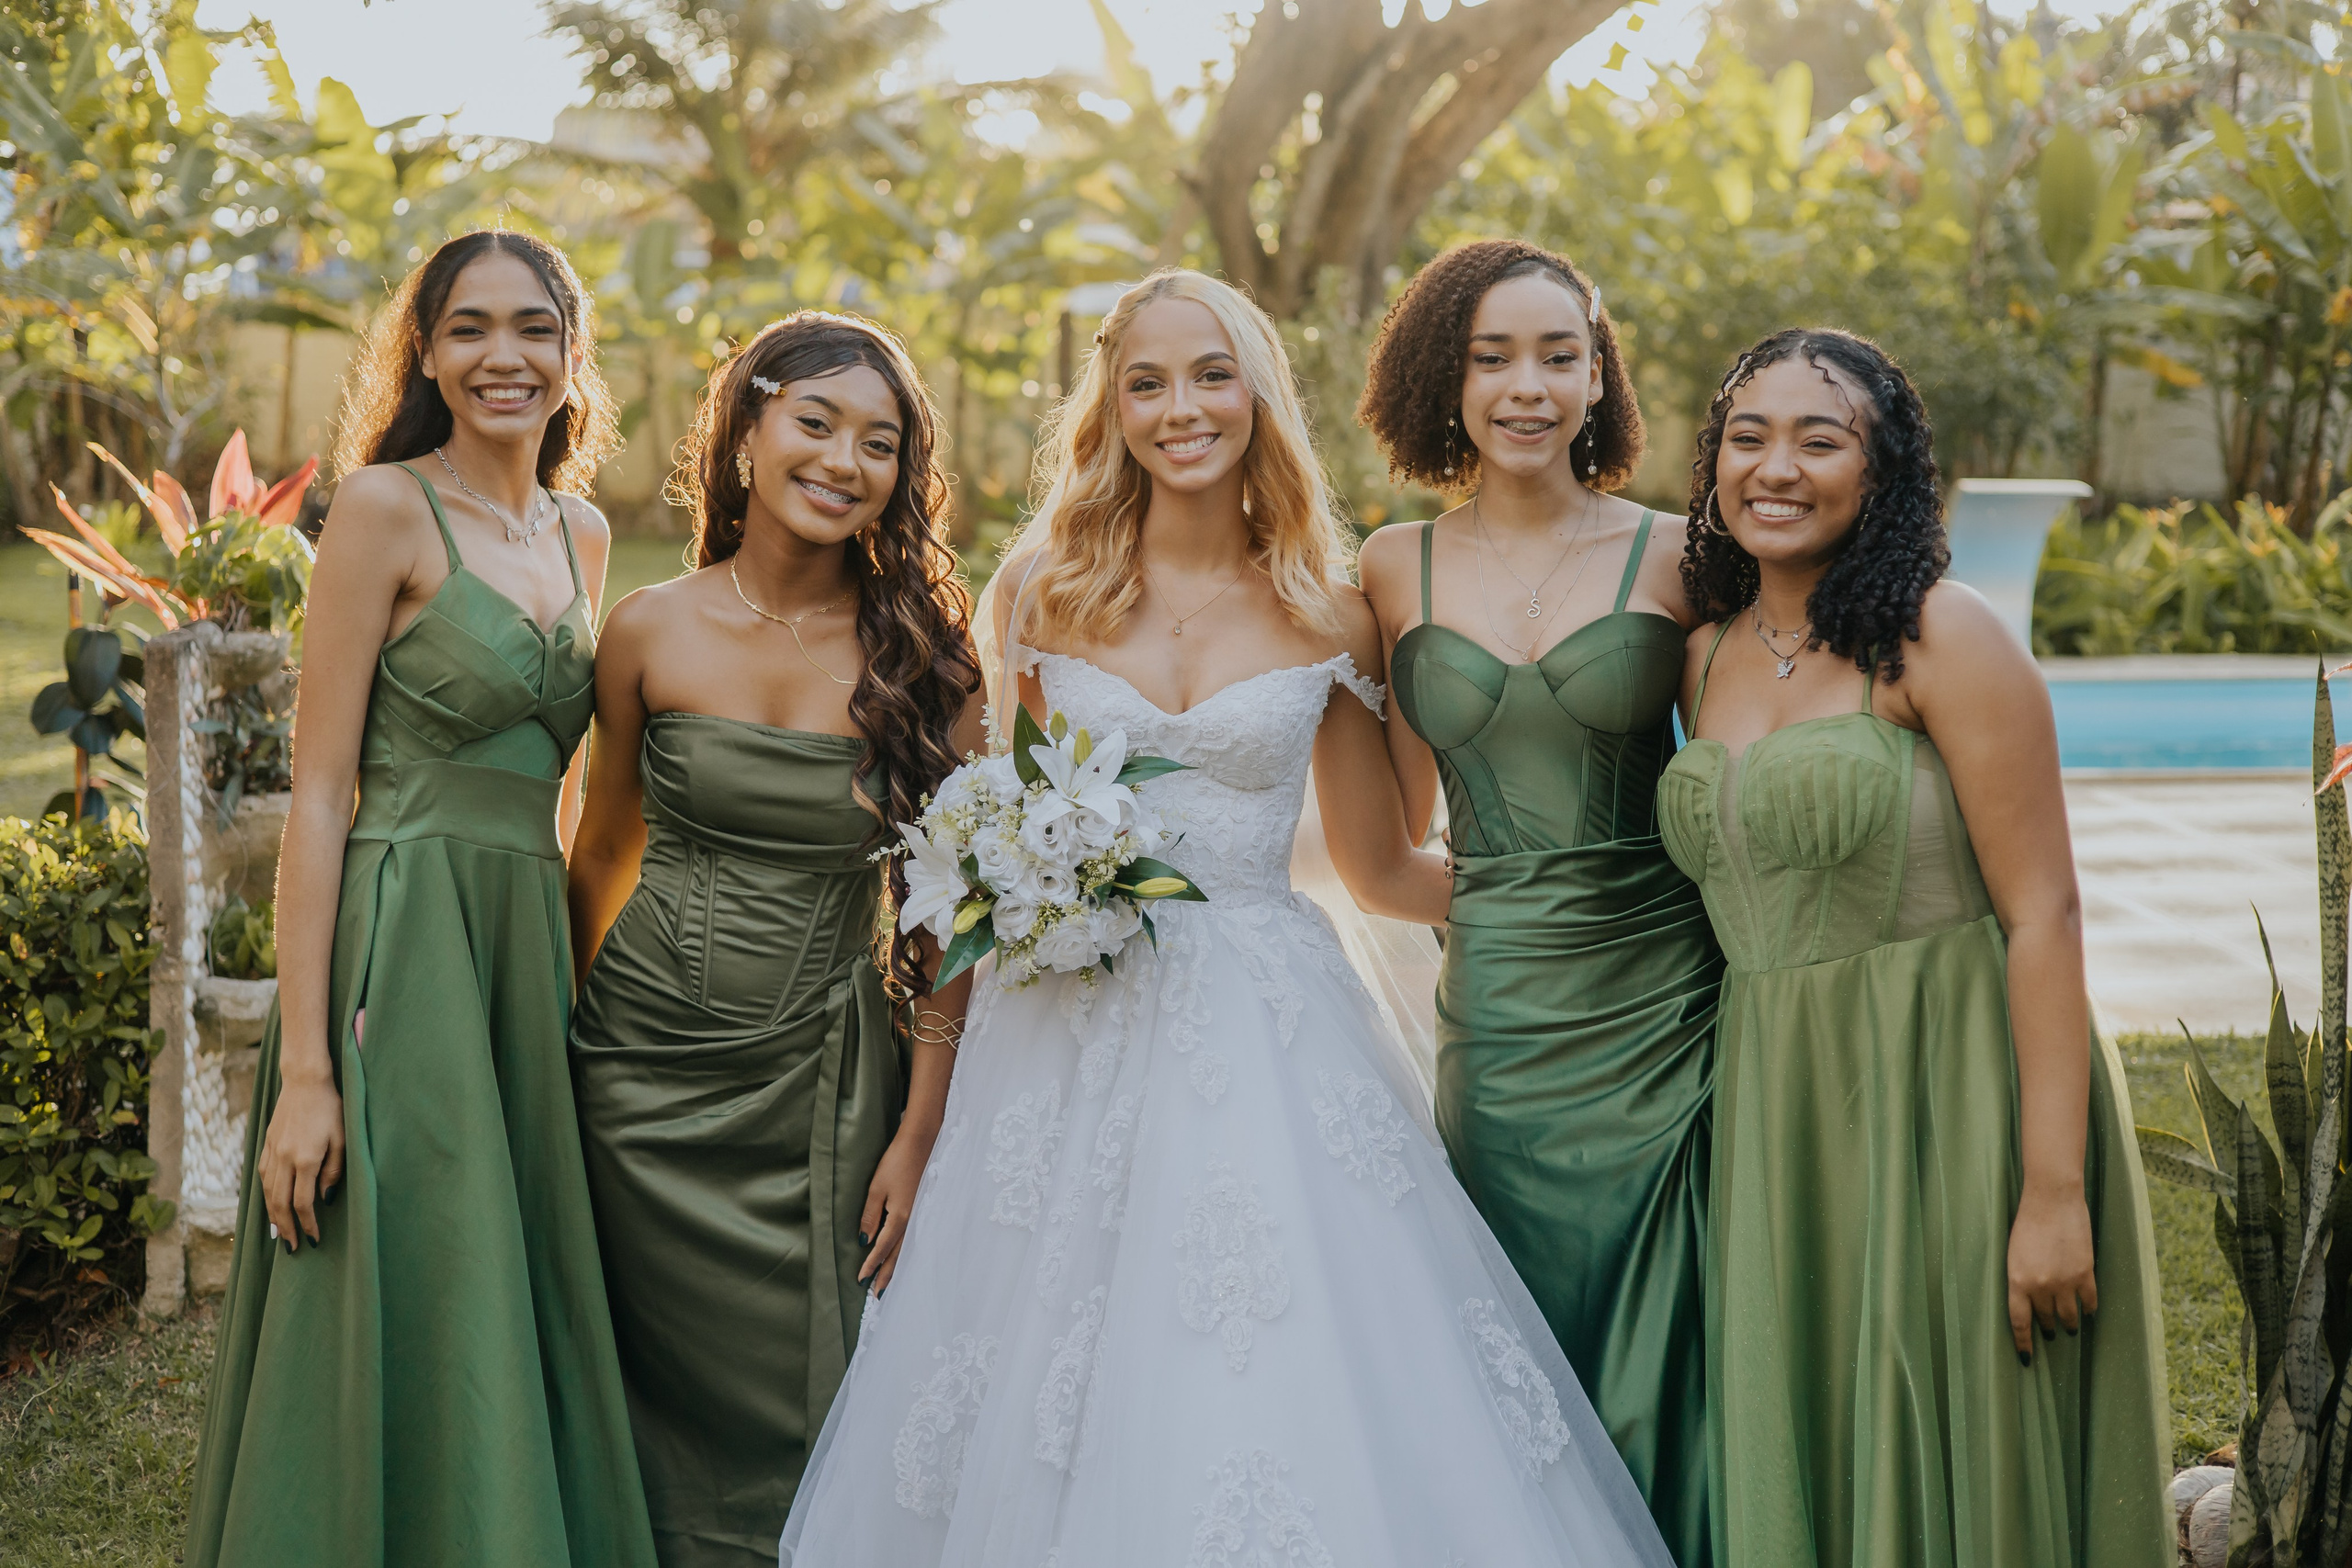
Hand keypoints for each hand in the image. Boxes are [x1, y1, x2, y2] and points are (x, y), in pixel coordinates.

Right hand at [259, 1074, 344, 1252]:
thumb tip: (324, 1199)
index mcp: (305, 1160)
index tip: (313, 1239)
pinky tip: (271, 1205)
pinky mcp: (266, 1145)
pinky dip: (265, 1196)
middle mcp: (284, 1159)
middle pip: (279, 1204)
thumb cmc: (331, 1108)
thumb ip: (334, 1171)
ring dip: (272, 1216)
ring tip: (279, 1233)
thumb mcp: (343, 1139)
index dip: (307, 1224)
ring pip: (267, 1193)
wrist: (305, 1081)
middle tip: (291, 1247)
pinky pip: (262, 1178)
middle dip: (286, 1228)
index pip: (302, 1203)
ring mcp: (272, 1152)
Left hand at [857, 1122, 938, 1296]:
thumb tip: (864, 1241)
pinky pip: (912, 1238)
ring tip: (888, 1282)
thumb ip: (870, 1216)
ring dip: (897, 1267)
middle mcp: (912, 1221)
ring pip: (907, 1249)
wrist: (922, 1142)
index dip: (871, 1265)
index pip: (882, 1248)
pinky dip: (905, 1252)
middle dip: (886, 1274)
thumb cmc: (897, 1162)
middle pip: (898, 1255)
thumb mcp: (877, 1187)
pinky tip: (902, 1255)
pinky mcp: (922, 1208)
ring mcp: (919, 1215)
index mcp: (899, 1217)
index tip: (861, 1280)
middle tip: (877, 1294)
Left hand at [2007, 1184, 2096, 1364]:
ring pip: (2069, 1316)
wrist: (2052, 1200)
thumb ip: (2020, 1279)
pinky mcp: (2085, 1274)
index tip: (2027, 1359)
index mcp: (2016, 1281)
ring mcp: (2064, 1282)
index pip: (2019, 1323)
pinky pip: (2089, 1302)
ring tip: (2069, 1326)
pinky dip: (2089, 1309)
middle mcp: (2040, 1286)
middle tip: (2050, 1333)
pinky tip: (2087, 1312)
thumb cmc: (2027, 1223)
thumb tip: (2029, 1302)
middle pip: (2045, 1320)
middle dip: (2047, 1329)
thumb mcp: (2014, 1254)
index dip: (2023, 1344)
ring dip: (2069, 1324)